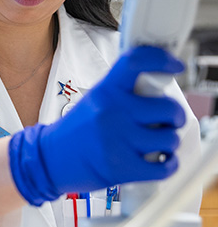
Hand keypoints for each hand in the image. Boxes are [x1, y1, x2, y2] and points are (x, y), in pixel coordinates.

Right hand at [9, 46, 185, 205]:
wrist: (50, 159)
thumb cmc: (76, 130)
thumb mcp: (96, 100)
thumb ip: (124, 93)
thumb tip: (160, 89)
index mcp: (106, 90)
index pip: (136, 61)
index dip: (161, 58)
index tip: (176, 65)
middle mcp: (111, 111)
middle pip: (167, 107)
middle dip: (175, 116)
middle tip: (169, 120)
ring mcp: (116, 140)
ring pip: (169, 138)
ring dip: (170, 142)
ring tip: (158, 143)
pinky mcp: (120, 168)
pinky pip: (163, 166)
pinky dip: (169, 165)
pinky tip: (162, 161)